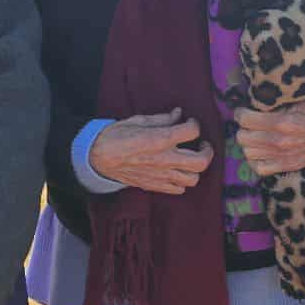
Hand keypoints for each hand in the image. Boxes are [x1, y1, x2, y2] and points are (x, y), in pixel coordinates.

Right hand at [88, 109, 214, 193]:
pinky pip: (179, 190)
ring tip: (190, 159)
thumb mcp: (138, 120)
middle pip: (201, 161)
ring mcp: (161, 175)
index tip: (189, 123)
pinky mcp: (155, 186)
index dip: (194, 124)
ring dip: (195, 168)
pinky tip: (177, 171)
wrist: (97, 158)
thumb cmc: (115, 136)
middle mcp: (164, 159)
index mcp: (160, 139)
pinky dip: (182, 182)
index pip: (192, 131)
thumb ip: (162, 118)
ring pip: (193, 179)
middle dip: (207, 151)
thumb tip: (178, 114)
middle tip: (202, 144)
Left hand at [235, 101, 304, 177]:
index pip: (245, 119)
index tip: (244, 110)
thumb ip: (281, 103)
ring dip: (248, 143)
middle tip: (250, 122)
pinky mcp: (292, 165)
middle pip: (242, 137)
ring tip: (255, 135)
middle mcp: (282, 141)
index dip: (241, 113)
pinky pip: (261, 169)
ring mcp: (286, 156)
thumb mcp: (304, 100)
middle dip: (243, 128)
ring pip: (248, 153)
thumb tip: (260, 101)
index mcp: (284, 121)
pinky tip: (262, 152)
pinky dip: (257, 161)